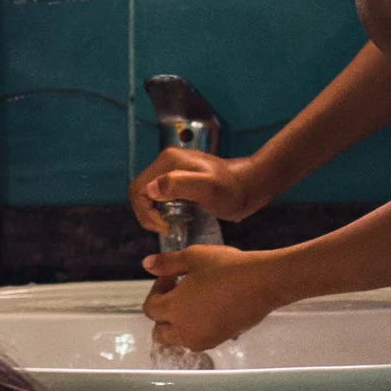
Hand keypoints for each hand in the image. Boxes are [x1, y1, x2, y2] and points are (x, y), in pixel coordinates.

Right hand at [128, 143, 267, 234]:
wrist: (250, 185)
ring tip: (171, 226)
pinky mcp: (179, 180)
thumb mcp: (207, 188)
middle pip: (140, 192)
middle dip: (147, 214)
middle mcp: (167, 162)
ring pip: (148, 196)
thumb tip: (150, 189)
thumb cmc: (232, 189)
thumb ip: (178, 185)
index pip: (139, 189)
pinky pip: (159, 197)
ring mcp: (172, 170)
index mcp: (168, 161)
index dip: (146, 212)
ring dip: (154, 214)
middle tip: (166, 229)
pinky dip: (162, 211)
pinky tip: (176, 219)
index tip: (165, 226)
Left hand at [143, 242, 276, 356]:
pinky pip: (199, 339)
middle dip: (162, 314)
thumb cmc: (226, 267)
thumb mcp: (193, 257)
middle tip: (178, 292)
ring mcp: (204, 339)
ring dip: (178, 324)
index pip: (150, 308)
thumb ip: (167, 263)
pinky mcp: (221, 340)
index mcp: (174, 310)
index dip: (156, 290)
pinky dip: (196, 328)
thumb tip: (146, 264)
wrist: (263, 282)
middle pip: (160, 332)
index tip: (171, 277)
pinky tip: (211, 307)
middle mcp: (184, 331)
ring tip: (195, 300)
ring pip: (179, 339)